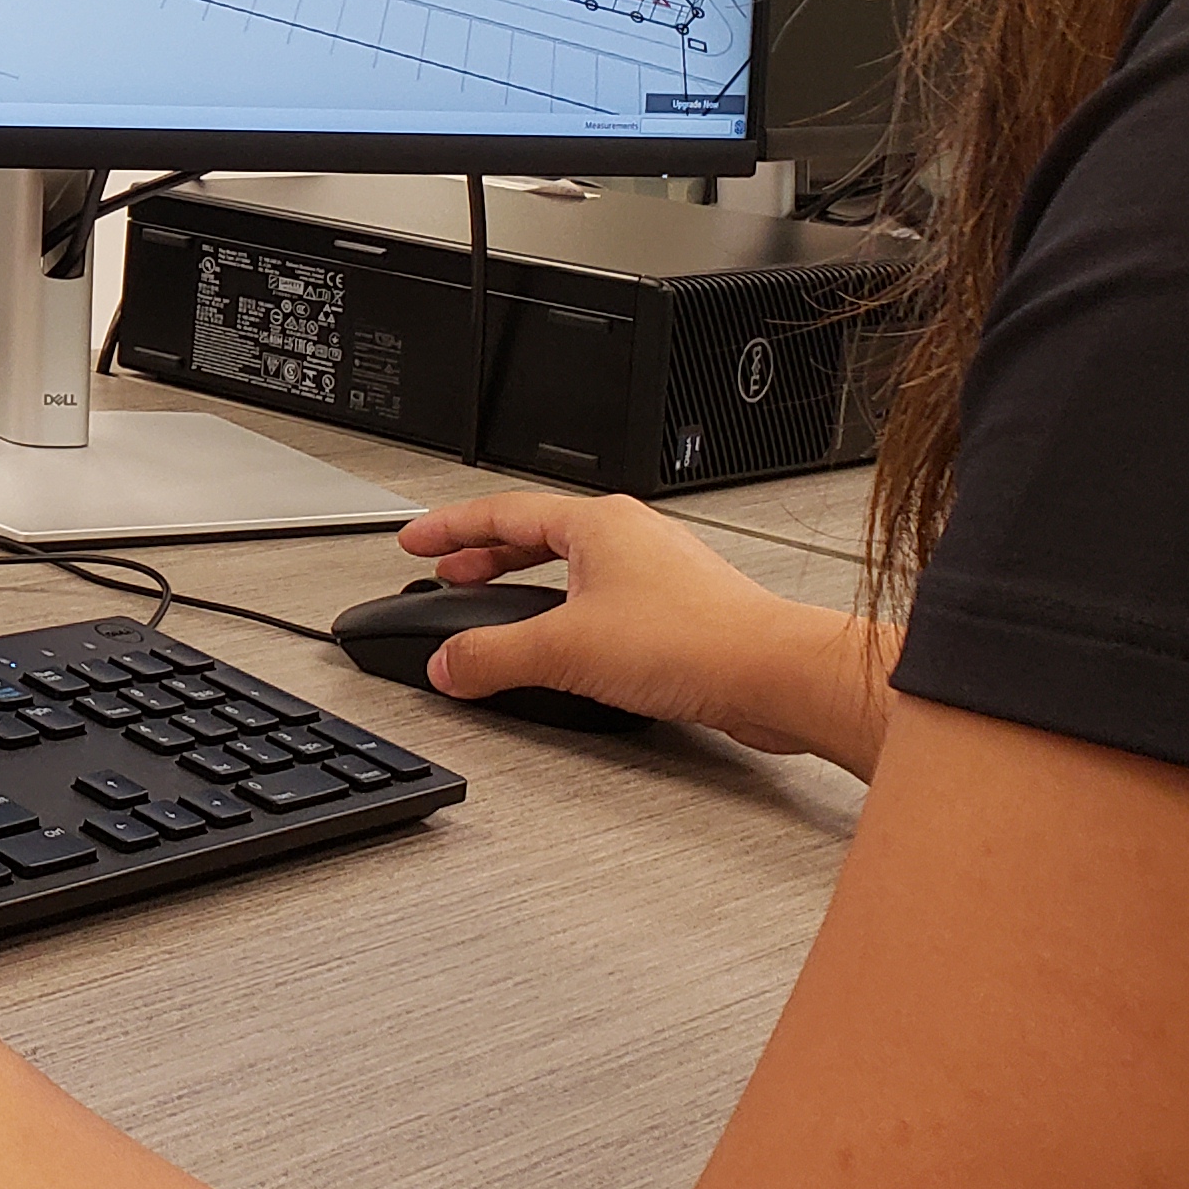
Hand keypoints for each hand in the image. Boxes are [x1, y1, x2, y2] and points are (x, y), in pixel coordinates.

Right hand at [394, 490, 894, 776]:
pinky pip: (605, 600)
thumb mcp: (565, 650)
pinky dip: (568, 615)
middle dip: (485, 555)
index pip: (501, 511)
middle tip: (448, 571)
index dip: (448, 527)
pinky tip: (566, 649)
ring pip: (575, 567)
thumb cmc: (696, 643)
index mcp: (597, 524)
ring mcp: (659, 572)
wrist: (774, 676)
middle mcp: (630, 537)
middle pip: (538, 535)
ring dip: (527, 587)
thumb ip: (493, 657)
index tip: (414, 538)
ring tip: (498, 613)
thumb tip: (448, 664)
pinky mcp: (680, 611)